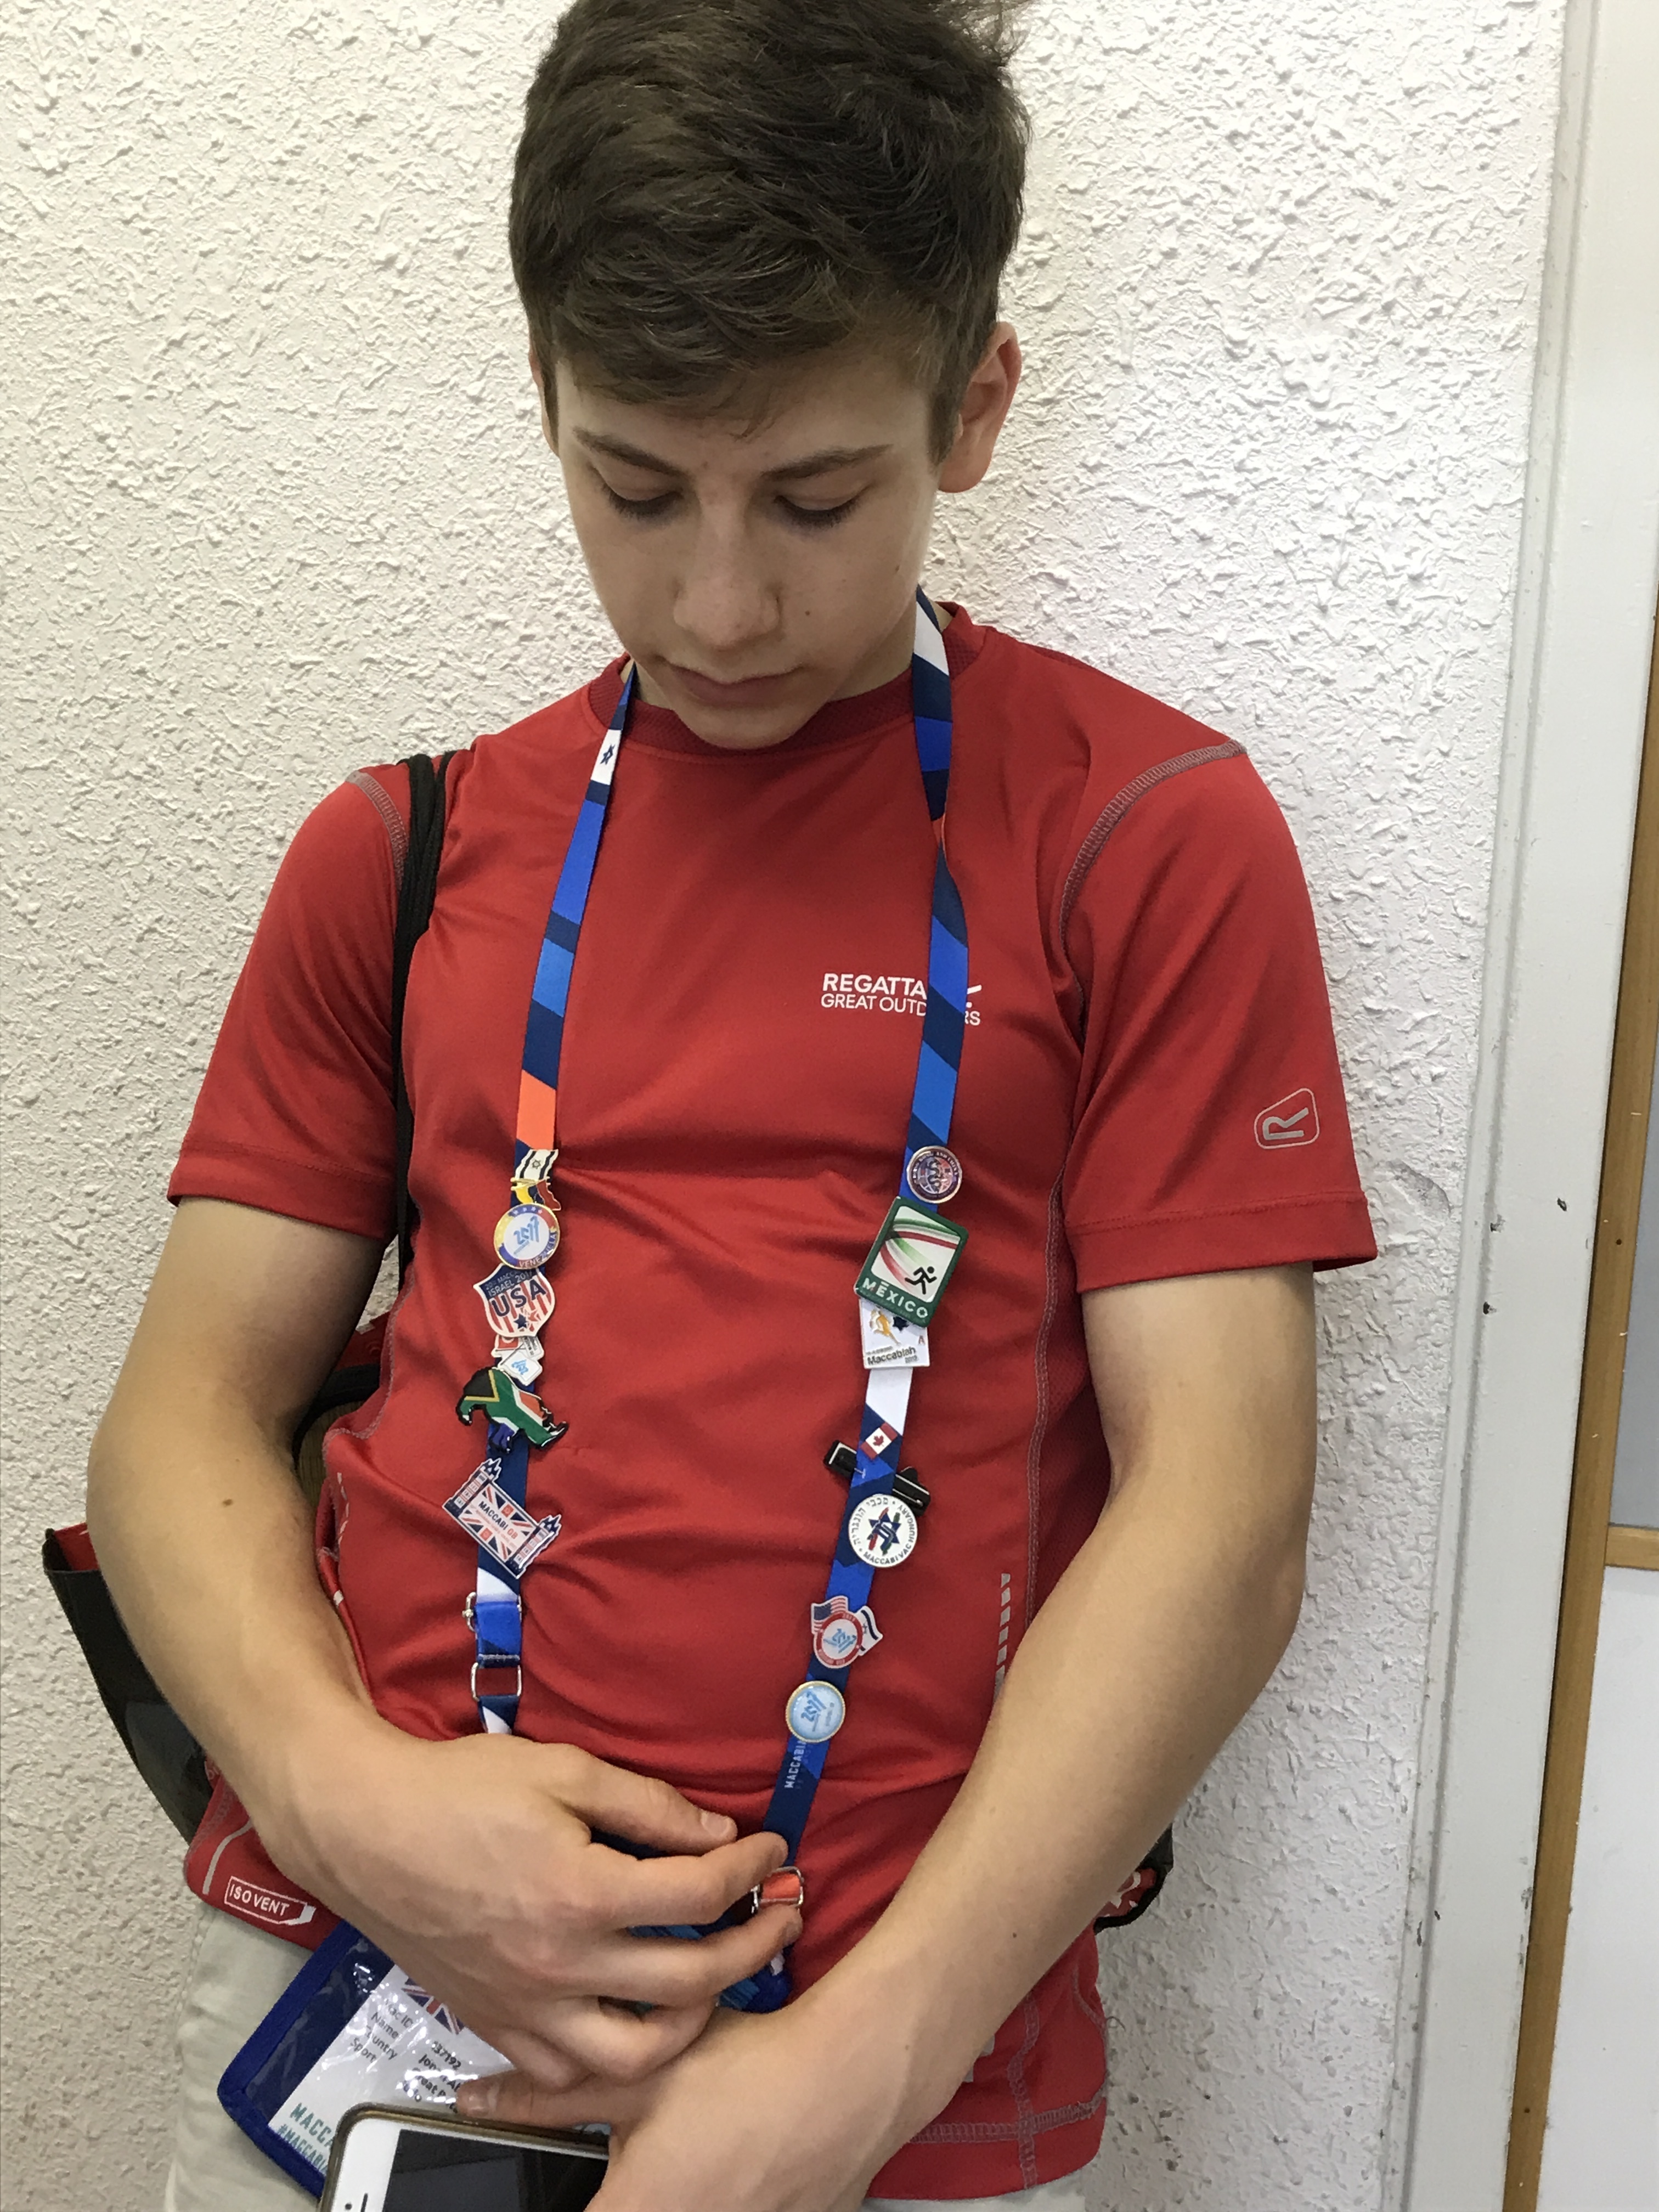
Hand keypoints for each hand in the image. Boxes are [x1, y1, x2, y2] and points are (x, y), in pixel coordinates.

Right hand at [255, 1716, 797, 2087]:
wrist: (364, 1829)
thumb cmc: (457, 1791)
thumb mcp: (562, 1769)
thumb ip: (647, 1804)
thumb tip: (715, 1830)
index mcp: (581, 1891)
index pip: (700, 1894)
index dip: (751, 1867)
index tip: (769, 1849)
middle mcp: (559, 1962)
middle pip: (690, 1980)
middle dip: (754, 1946)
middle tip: (780, 1917)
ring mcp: (525, 2004)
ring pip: (636, 2052)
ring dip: (691, 2021)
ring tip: (714, 1981)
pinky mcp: (494, 2022)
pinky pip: (568, 2072)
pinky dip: (611, 2055)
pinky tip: (630, 2015)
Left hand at [458, 1998, 918, 2211]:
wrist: (849, 2075)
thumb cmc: (748, 2076)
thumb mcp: (638, 2075)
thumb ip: (550, 2098)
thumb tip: (480, 2102)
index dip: (564, 2194)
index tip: (561, 2180)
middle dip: (619, 2185)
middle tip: (643, 2147)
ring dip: (671, 2185)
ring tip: (697, 2142)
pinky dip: (724, 2191)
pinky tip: (736, 2153)